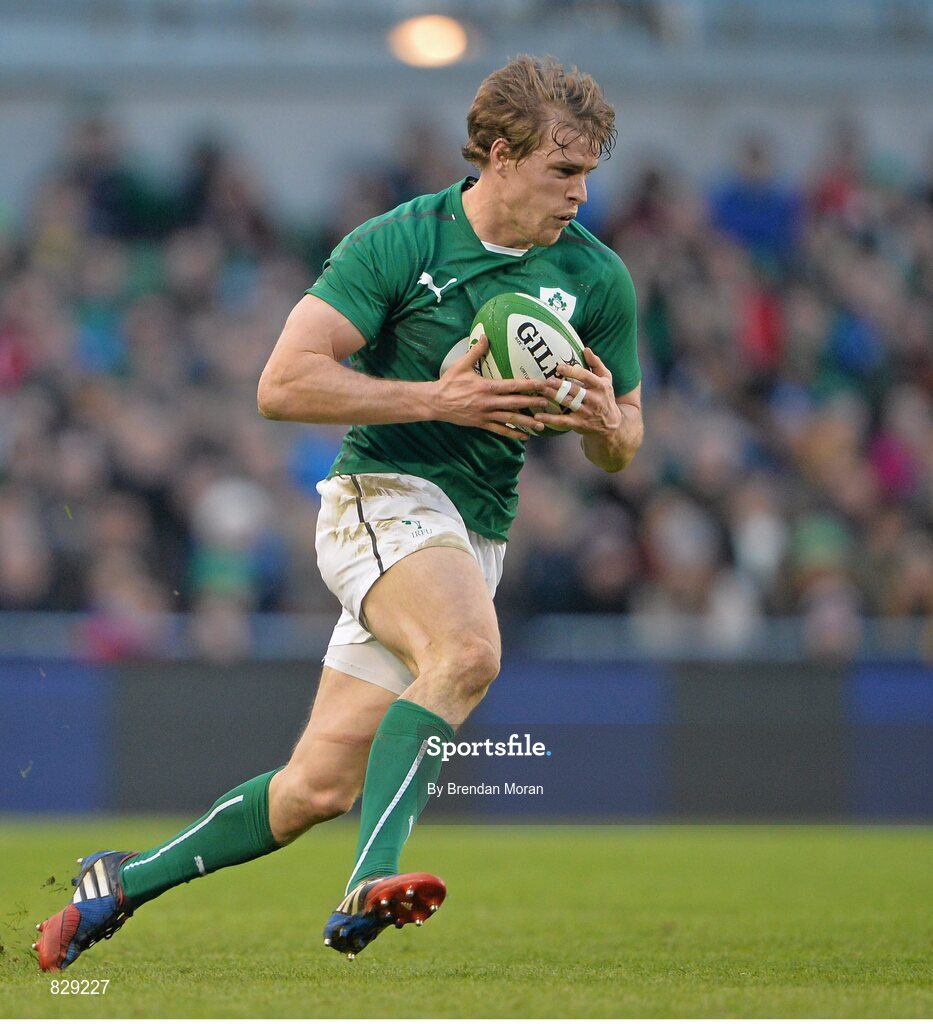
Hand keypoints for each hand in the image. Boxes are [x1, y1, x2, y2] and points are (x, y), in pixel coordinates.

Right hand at [429, 336, 548, 439]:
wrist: (435, 403)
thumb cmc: (449, 383)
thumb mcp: (461, 365)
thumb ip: (476, 351)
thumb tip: (485, 335)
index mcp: (486, 387)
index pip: (512, 386)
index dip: (529, 385)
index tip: (542, 384)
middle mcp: (488, 402)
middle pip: (515, 403)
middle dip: (533, 403)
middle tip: (548, 403)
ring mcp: (485, 415)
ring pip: (510, 419)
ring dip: (526, 422)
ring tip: (541, 423)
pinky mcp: (481, 424)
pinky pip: (500, 430)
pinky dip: (512, 434)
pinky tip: (524, 436)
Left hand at [534, 347, 621, 436]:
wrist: (612, 424)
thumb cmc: (606, 397)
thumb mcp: (607, 379)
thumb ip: (596, 364)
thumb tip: (586, 349)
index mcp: (600, 386)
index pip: (585, 376)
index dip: (572, 371)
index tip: (559, 367)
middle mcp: (594, 399)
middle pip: (574, 390)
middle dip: (560, 385)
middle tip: (546, 380)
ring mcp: (586, 412)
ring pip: (567, 403)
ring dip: (553, 397)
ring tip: (541, 391)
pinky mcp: (578, 424)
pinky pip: (562, 421)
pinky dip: (550, 419)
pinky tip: (538, 416)